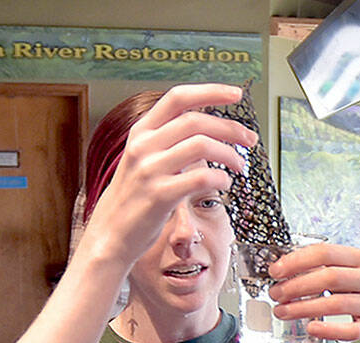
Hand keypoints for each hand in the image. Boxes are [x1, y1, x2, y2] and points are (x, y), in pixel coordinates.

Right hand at [77, 84, 257, 268]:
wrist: (110, 234)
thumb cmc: (134, 198)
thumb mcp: (143, 159)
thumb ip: (168, 142)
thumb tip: (209, 130)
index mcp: (141, 132)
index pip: (178, 98)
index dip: (210, 92)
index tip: (236, 94)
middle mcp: (143, 146)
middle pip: (196, 121)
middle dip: (230, 127)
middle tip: (250, 139)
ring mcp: (150, 170)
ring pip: (201, 145)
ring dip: (230, 154)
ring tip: (239, 166)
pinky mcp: (160, 196)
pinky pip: (201, 178)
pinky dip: (220, 179)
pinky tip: (224, 183)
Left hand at [267, 244, 359, 342]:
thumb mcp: (353, 276)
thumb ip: (327, 270)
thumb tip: (285, 270)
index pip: (325, 253)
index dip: (297, 261)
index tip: (275, 271)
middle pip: (328, 277)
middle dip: (295, 286)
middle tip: (276, 294)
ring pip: (335, 304)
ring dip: (303, 308)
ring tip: (283, 312)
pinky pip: (350, 330)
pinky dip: (328, 330)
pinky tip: (311, 328)